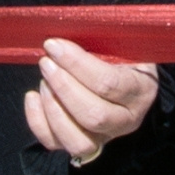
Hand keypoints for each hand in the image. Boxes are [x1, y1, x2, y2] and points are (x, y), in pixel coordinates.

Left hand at [23, 36, 158, 164]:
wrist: (125, 77)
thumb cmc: (119, 54)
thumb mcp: (120, 41)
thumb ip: (101, 36)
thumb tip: (67, 29)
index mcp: (141, 90)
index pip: (109, 83)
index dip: (77, 64)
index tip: (53, 45)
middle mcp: (127, 120)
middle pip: (93, 116)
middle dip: (63, 87)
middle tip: (46, 63)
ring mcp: (105, 137)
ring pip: (79, 141)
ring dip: (53, 109)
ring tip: (43, 82)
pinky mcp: (82, 146)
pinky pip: (56, 144)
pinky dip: (38, 122)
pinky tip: (33, 97)